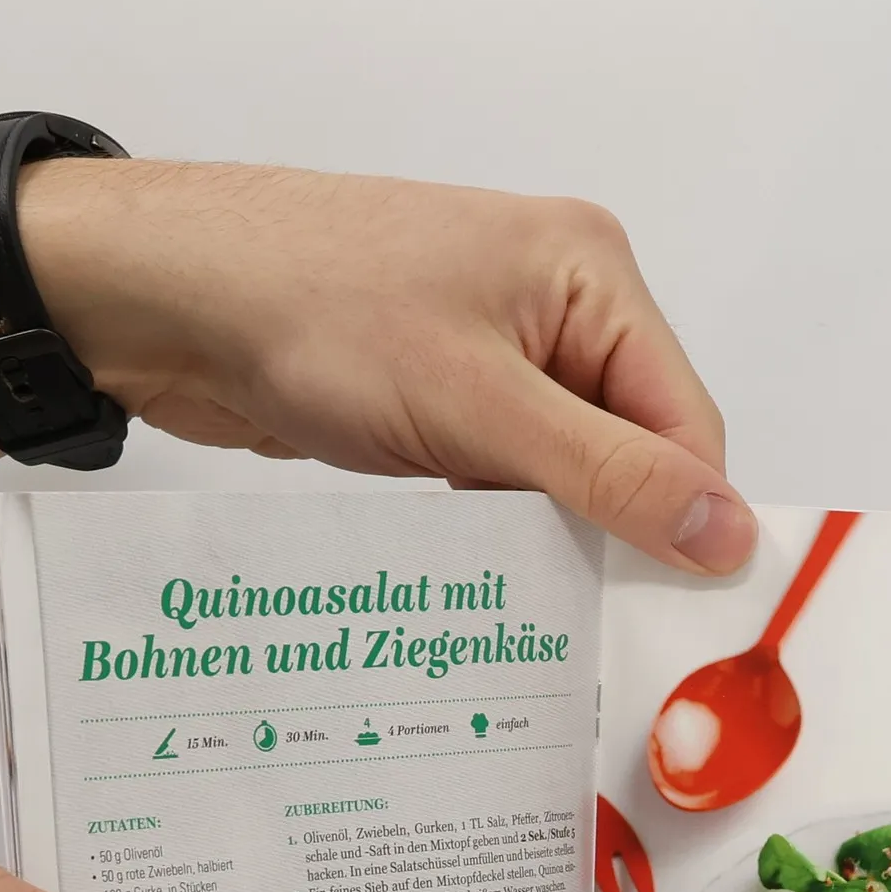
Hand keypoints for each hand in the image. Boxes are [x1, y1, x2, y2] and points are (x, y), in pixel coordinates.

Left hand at [0, 163, 756, 576]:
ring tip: (517, 591)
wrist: (162, 297)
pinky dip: (493, 523)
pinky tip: (471, 564)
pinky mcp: (441, 391)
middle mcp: (557, 303)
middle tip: (582, 618)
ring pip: (564, 471)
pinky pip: (501, 474)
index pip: (687, 424)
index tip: (664, 614)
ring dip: (544, 531)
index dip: (684, 521)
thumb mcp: (479, 404)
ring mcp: (494, 347)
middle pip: (633, 449)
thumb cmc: (310, 307)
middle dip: (609, 530)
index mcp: (592, 273)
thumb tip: (728, 531)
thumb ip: (609, 474)